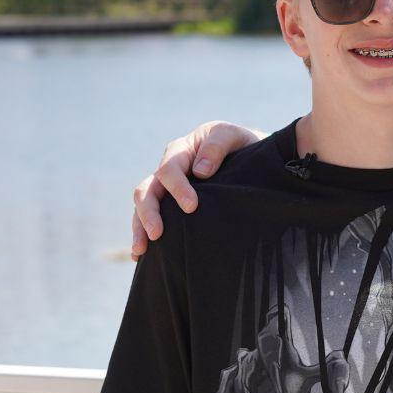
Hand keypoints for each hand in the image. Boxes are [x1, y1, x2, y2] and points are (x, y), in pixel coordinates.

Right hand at [130, 122, 264, 259]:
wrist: (253, 160)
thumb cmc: (243, 146)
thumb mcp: (232, 136)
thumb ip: (217, 146)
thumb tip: (200, 171)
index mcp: (181, 150)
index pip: (169, 170)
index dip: (177, 188)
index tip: (191, 207)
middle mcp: (169, 170)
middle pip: (147, 190)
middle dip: (149, 213)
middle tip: (157, 234)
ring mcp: (167, 189)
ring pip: (143, 207)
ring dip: (139, 227)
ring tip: (141, 251)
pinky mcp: (170, 206)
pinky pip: (149, 219)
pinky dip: (142, 235)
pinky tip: (141, 256)